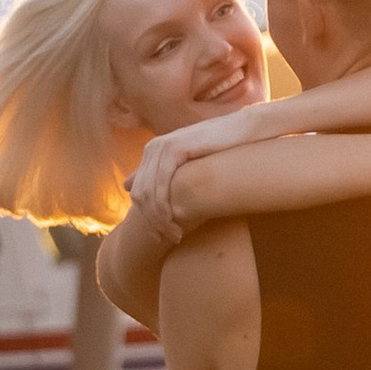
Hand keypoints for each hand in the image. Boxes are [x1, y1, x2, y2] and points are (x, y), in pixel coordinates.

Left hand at [126, 108, 263, 244]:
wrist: (243, 131)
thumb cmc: (221, 150)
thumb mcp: (188, 166)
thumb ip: (160, 174)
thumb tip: (127, 187)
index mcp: (152, 151)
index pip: (138, 191)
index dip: (147, 218)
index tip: (160, 237)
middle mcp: (152, 148)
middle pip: (140, 195)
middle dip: (153, 222)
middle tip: (170, 238)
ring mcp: (161, 146)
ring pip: (148, 193)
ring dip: (160, 220)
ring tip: (175, 235)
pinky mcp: (173, 148)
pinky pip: (160, 185)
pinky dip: (164, 207)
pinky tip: (174, 220)